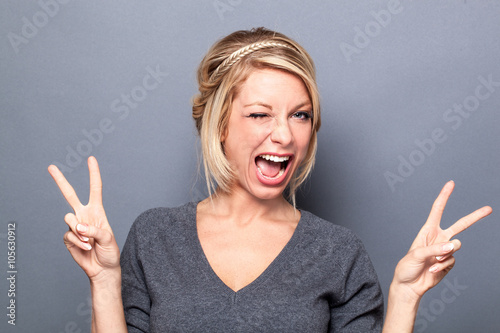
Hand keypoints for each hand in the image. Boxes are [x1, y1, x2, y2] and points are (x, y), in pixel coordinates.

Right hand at [48, 156, 119, 280]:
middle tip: (51, 167)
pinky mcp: (68, 237)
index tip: (91, 159)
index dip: (93, 174)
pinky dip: (79, 242)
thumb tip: (79, 225)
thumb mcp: (108, 239)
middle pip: (70, 195)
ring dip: (80, 231)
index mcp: (97, 211)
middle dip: (60, 181)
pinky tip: (86, 248)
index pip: (95, 189)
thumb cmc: (110, 252)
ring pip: (69, 218)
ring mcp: (75, 226)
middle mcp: (84, 215)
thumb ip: (95, 230)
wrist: (103, 268)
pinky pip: (69, 235)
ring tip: (90, 241)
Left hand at [392, 180, 491, 300]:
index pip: (438, 210)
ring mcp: (445, 250)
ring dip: (445, 254)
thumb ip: (434, 249)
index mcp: (427, 231)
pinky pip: (452, 260)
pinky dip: (442, 266)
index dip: (444, 196)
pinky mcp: (449, 262)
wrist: (409, 285)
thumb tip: (453, 246)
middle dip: (474, 217)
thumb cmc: (407, 267)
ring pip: (456, 246)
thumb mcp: (416, 255)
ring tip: (433, 261)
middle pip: (460, 225)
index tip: (451, 183)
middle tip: (489, 209)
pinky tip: (432, 270)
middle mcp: (438, 238)